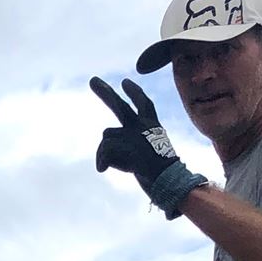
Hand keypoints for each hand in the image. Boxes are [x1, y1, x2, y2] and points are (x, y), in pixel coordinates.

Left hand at [89, 77, 203, 216]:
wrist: (169, 180)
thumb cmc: (162, 173)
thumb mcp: (149, 154)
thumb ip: (131, 145)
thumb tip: (105, 146)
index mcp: (153, 126)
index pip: (144, 104)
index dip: (135, 92)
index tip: (125, 82)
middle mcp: (142, 126)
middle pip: (119, 106)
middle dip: (105, 92)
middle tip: (92, 80)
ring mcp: (133, 134)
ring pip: (106, 137)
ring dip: (104, 152)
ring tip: (115, 166)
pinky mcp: (124, 145)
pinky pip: (103, 151)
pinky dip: (100, 162)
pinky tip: (104, 170)